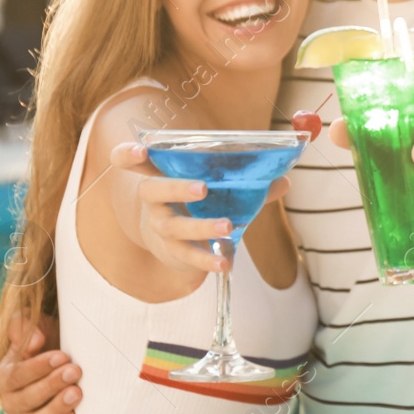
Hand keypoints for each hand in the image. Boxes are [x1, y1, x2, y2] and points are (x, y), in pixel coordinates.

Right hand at [0, 316, 80, 413]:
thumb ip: (25, 326)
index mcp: (4, 377)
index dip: (37, 368)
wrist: (70, 354)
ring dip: (57, 408)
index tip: (62, 356)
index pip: (15, 376)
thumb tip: (36, 340)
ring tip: (77, 392)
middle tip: (75, 371)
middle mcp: (13, 401)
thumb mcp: (34, 323)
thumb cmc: (49, 336)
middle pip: (25, 400)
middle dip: (51, 385)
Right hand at [109, 143, 290, 272]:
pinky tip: (225, 263)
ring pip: (174, 227)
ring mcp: (161, 227)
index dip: (129, 155)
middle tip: (203, 188)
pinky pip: (188, 256)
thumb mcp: (213, 186)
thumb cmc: (193, 202)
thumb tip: (284, 181)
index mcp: (159, 174)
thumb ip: (246, 182)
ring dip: (201, 226)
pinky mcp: (172, 252)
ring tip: (227, 227)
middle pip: (152, 190)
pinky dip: (207, 260)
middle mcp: (154, 201)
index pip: (130, 160)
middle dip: (176, 188)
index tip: (139, 150)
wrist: (168, 241)